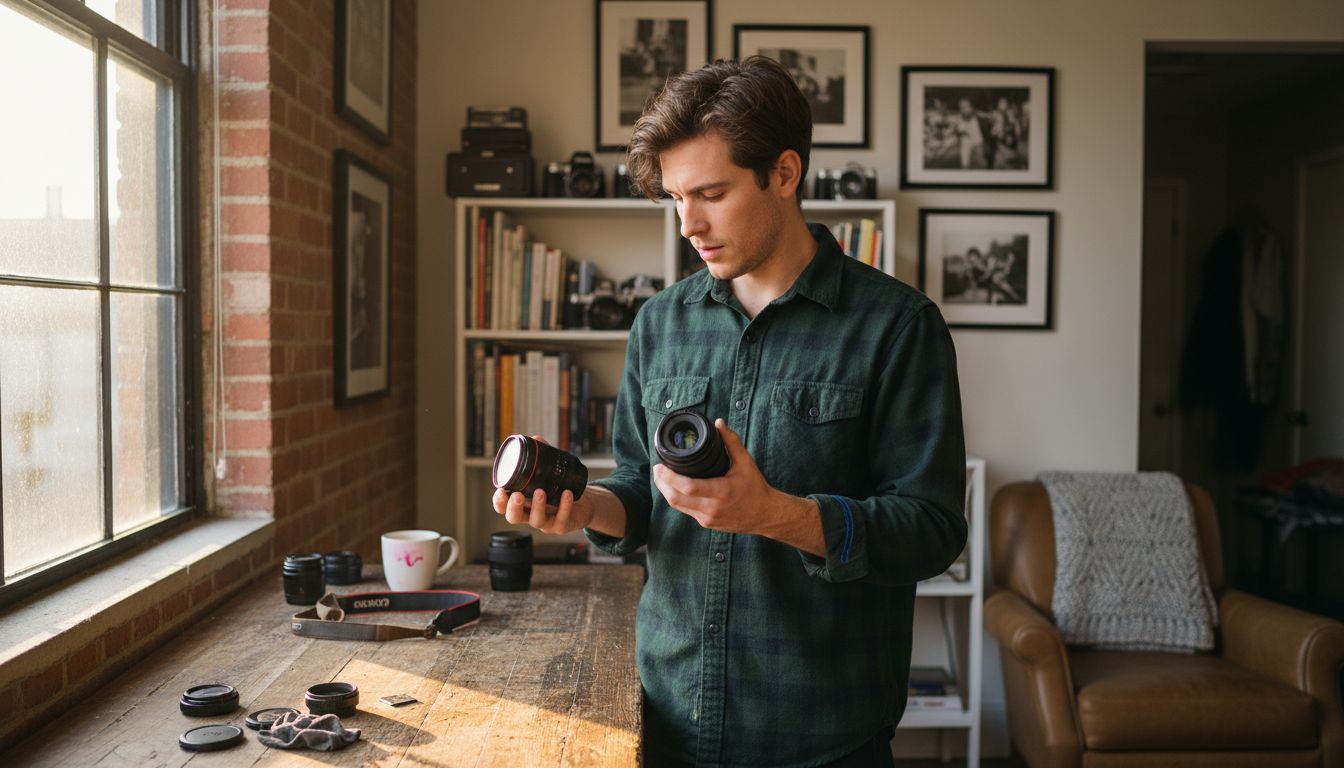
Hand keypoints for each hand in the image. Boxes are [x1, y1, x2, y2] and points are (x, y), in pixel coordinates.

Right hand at [490, 436, 593, 534]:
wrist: (582, 505)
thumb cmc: (558, 489)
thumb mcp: (547, 474)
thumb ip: (541, 457)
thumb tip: (536, 439)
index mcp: (521, 503)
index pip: (503, 506)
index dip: (499, 501)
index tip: (500, 491)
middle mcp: (530, 514)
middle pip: (514, 517)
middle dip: (513, 508)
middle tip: (517, 495)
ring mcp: (545, 522)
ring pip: (536, 520)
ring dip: (537, 506)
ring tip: (541, 491)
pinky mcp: (561, 526)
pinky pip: (561, 518)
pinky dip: (564, 506)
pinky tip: (567, 493)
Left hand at [653, 420, 824, 554]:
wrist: (766, 515)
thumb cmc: (756, 487)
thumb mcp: (745, 462)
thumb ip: (731, 441)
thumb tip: (718, 422)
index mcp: (721, 492)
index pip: (687, 487)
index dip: (669, 477)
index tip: (660, 465)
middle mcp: (712, 508)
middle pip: (675, 499)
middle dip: (662, 483)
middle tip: (657, 469)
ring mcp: (708, 518)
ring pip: (677, 506)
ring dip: (666, 491)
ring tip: (662, 477)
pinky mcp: (706, 523)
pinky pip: (685, 510)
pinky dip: (677, 498)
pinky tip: (675, 488)